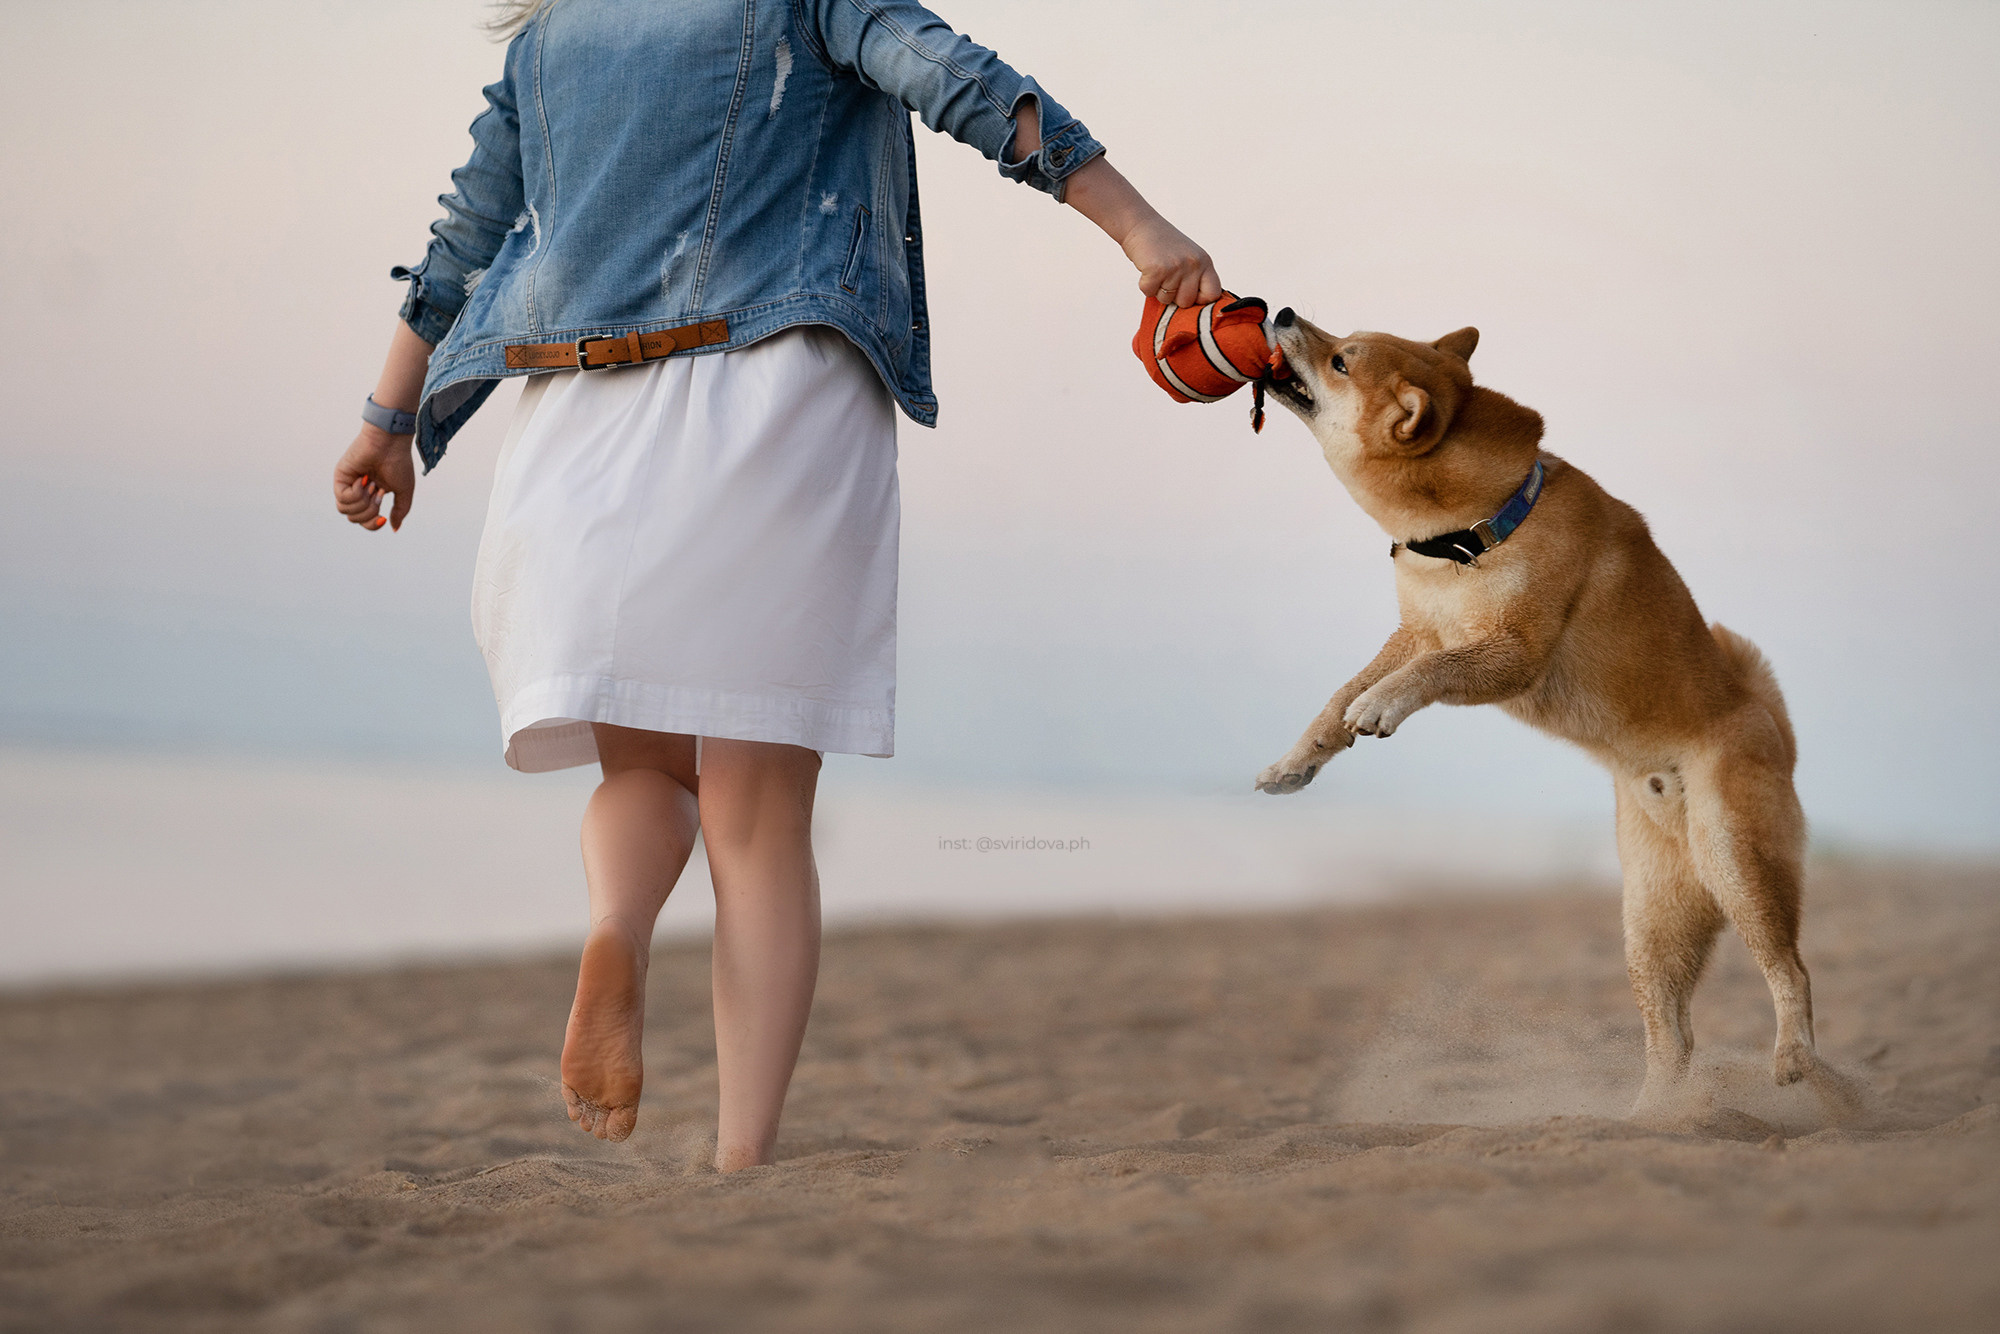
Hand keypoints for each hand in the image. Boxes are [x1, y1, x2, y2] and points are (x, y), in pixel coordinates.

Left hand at [334, 425, 415, 531]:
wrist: (390, 443)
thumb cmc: (399, 463)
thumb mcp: (404, 491)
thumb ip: (400, 511)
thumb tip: (393, 527)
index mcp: (372, 495)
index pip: (365, 521)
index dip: (373, 525)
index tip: (383, 516)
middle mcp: (358, 491)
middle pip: (354, 519)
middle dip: (369, 512)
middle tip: (378, 493)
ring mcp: (348, 484)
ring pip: (345, 511)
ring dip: (363, 503)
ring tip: (371, 486)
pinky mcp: (340, 477)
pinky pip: (342, 497)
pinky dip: (356, 493)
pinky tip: (363, 479)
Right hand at [1059, 155, 1224, 307]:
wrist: (1140, 224)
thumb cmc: (1162, 244)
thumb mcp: (1188, 257)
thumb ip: (1196, 278)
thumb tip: (1197, 309)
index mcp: (1205, 261)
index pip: (1213, 294)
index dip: (1200, 300)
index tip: (1188, 294)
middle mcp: (1193, 264)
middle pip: (1186, 302)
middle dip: (1173, 296)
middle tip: (1166, 277)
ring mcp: (1176, 267)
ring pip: (1167, 300)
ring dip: (1157, 289)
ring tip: (1157, 270)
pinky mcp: (1157, 270)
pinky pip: (1150, 293)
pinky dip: (1144, 285)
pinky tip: (1146, 268)